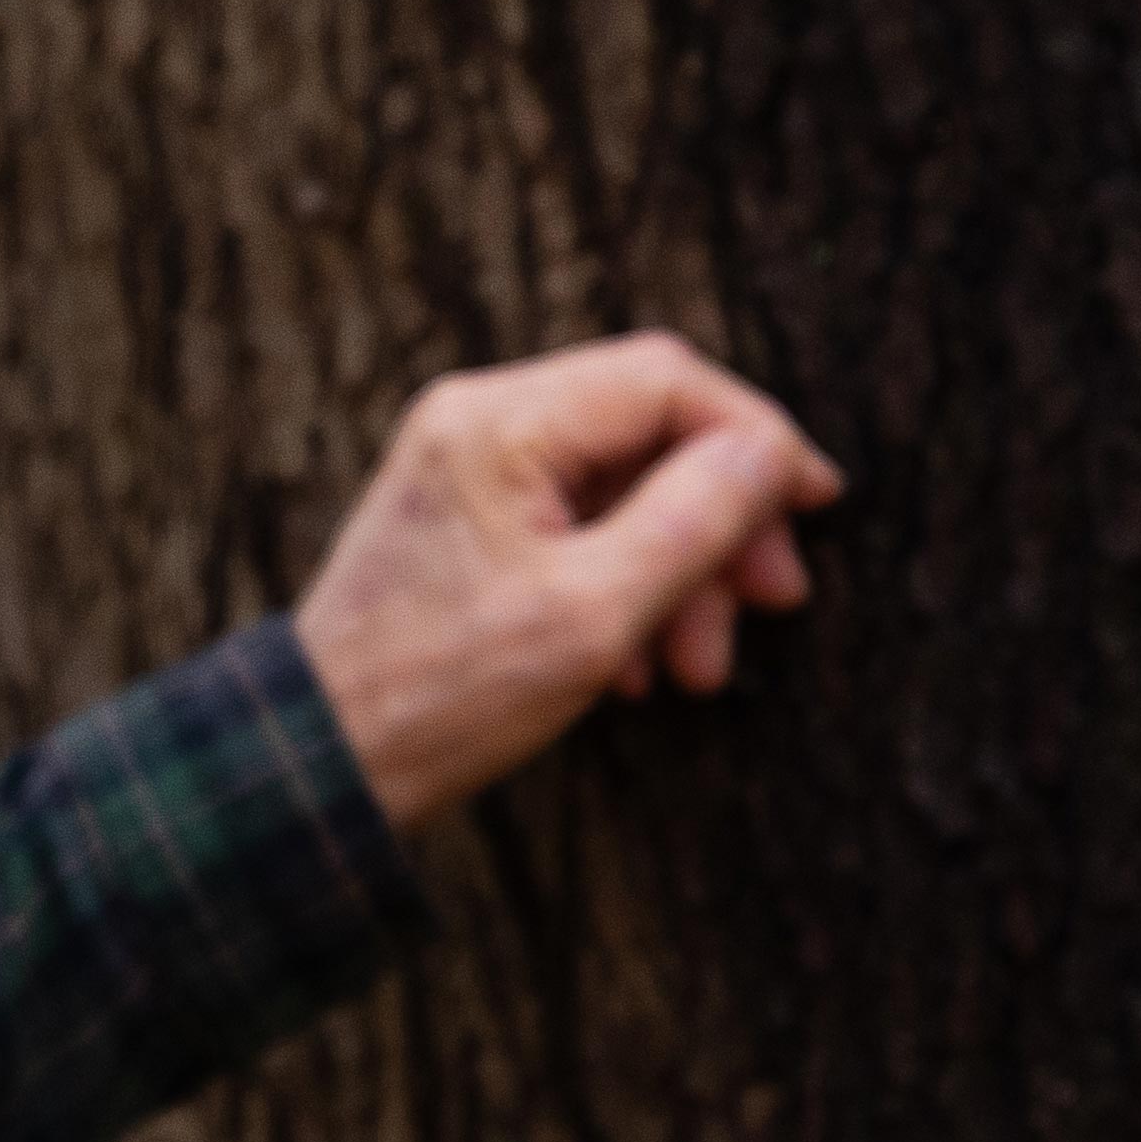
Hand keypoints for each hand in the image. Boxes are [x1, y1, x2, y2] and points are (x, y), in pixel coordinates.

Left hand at [291, 335, 844, 831]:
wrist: (324, 759)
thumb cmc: (444, 691)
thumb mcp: (595, 612)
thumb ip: (695, 518)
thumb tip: (771, 451)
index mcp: (498, 422)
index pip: (668, 381)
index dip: (758, 437)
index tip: (816, 505)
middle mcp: (477, 422)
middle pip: (650, 432)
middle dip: (721, 521)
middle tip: (772, 602)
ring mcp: (467, 469)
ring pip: (623, 488)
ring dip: (681, 570)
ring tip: (700, 668)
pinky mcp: (467, 522)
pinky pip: (578, 526)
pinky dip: (626, 586)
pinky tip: (638, 670)